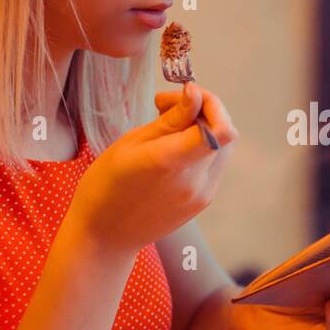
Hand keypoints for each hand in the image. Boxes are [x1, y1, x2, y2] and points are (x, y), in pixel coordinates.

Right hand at [68, 82, 236, 256]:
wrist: (104, 235)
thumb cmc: (106, 185)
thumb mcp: (132, 143)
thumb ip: (170, 120)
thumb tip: (196, 94)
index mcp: (173, 163)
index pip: (221, 128)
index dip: (211, 104)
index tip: (185, 94)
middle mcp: (195, 182)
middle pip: (225, 133)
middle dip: (204, 110)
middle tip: (166, 106)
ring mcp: (202, 195)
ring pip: (223, 148)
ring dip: (204, 128)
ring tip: (167, 128)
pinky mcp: (202, 203)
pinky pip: (214, 165)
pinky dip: (202, 148)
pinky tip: (173, 148)